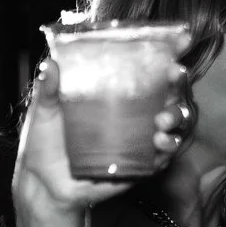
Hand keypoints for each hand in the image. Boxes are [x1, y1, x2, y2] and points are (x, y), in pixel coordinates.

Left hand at [11, 58, 188, 226]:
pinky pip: (163, 156)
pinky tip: (160, 143)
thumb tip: (50, 64)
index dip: (167, 57)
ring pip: (173, 124)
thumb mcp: (45, 114)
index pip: (147, 72)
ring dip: (175, 117)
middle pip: (167, 95)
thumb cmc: (45, 145)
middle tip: (174, 75)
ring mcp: (139, 140)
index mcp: (115, 96)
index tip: (182, 41)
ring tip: (161, 120)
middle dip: (177, 84)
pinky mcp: (140, 164)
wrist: (43, 184)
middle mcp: (133, 115)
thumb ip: (49, 91)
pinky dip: (167, 148)